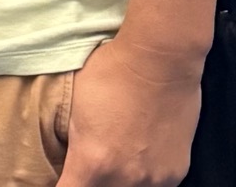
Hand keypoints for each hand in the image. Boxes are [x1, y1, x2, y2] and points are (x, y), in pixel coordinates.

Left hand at [56, 35, 202, 186]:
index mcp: (93, 162)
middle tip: (87, 162)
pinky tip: (136, 153)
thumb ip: (70, 144)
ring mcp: (154, 180)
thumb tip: (67, 161)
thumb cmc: (110, 73)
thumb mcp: (73, 105)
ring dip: (116, 181)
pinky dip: (140, 177)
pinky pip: (152, 186)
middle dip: (89, 180)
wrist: (160, 61)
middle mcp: (125, 179)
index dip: (59, 186)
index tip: (60, 178)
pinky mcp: (176, 174)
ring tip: (114, 152)